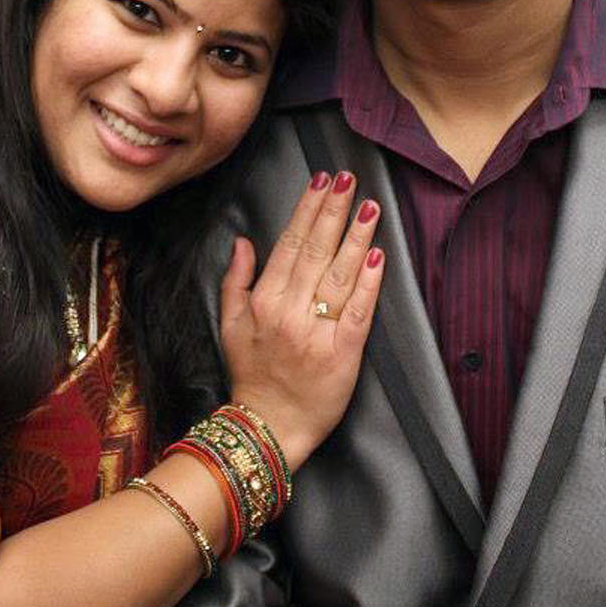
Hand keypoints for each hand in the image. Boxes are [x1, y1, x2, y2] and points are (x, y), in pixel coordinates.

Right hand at [220, 172, 383, 470]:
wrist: (267, 427)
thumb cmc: (250, 376)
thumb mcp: (229, 325)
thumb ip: (236, 280)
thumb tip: (244, 241)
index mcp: (265, 301)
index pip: (290, 243)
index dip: (308, 209)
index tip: (322, 180)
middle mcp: (290, 311)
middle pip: (317, 250)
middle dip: (334, 210)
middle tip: (348, 178)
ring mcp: (318, 332)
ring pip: (340, 274)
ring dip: (356, 237)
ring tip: (369, 207)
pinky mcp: (343, 353)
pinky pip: (358, 311)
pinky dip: (368, 283)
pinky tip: (376, 257)